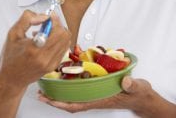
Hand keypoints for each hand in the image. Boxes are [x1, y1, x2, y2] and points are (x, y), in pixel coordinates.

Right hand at [0, 9, 70, 90]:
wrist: (11, 78)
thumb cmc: (10, 56)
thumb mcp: (13, 33)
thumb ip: (27, 19)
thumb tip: (43, 16)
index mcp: (34, 50)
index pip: (56, 32)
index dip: (55, 20)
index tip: (49, 16)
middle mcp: (45, 58)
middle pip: (64, 35)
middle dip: (57, 25)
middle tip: (48, 23)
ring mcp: (51, 64)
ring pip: (66, 41)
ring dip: (59, 32)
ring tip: (46, 32)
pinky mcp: (54, 66)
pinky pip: (63, 48)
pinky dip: (58, 40)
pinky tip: (47, 40)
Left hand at [38, 76, 175, 117]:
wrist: (142, 97)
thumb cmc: (139, 94)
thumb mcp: (138, 88)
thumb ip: (132, 85)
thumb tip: (125, 81)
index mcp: (101, 99)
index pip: (78, 104)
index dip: (62, 103)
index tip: (49, 100)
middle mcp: (95, 97)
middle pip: (71, 101)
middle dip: (55, 99)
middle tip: (41, 93)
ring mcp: (95, 93)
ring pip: (73, 96)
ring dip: (60, 93)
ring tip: (47, 87)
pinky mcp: (97, 88)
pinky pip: (80, 89)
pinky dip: (70, 86)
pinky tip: (65, 79)